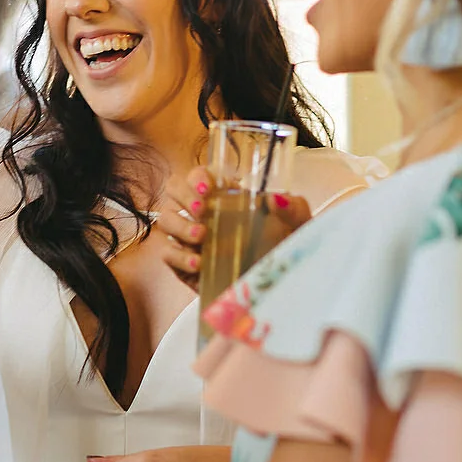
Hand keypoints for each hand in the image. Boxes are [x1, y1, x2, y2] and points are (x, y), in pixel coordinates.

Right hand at [154, 167, 313, 288]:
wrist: (277, 286)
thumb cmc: (283, 248)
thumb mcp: (296, 226)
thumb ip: (293, 208)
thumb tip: (275, 199)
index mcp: (224, 196)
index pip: (200, 175)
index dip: (198, 177)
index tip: (208, 189)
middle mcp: (202, 213)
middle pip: (174, 190)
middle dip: (183, 196)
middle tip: (202, 211)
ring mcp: (189, 238)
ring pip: (165, 220)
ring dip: (179, 226)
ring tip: (201, 237)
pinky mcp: (183, 264)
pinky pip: (168, 254)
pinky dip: (179, 256)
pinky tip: (198, 262)